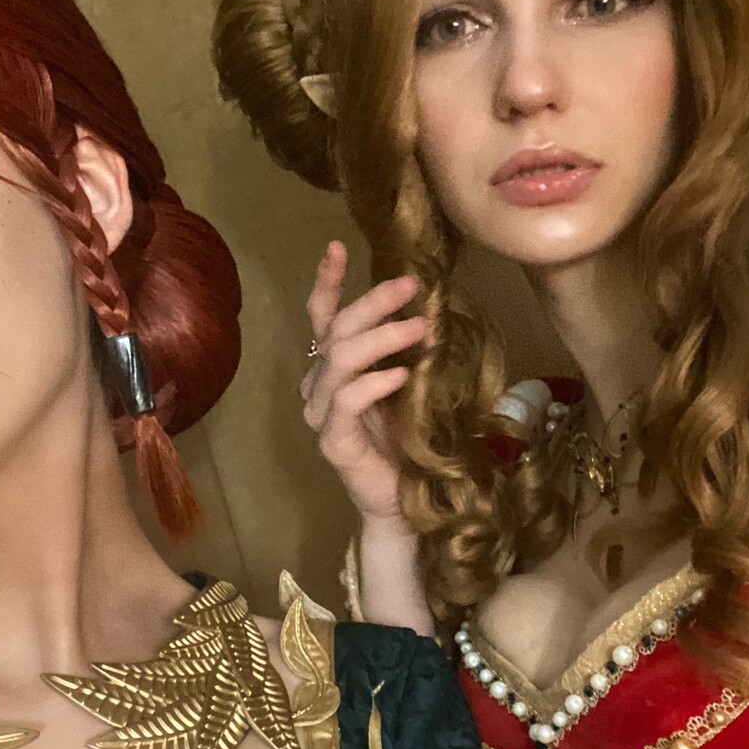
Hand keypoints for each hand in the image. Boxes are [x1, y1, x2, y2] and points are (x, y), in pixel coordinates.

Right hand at [301, 241, 424, 524]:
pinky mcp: (333, 442)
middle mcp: (319, 386)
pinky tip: (402, 375)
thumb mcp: (410, 384)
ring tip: (421, 328)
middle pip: (336, 331)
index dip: (327, 282)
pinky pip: (346, 402)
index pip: (323, 317)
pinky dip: (374, 383)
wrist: (403, 502)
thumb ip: (406, 351)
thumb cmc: (406, 440)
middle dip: (373, 302)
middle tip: (411, 285)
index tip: (338, 246)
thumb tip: (428, 308)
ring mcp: (322, 414)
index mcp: (333, 368)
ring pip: (340, 360)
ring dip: (382, 338)